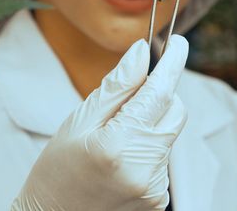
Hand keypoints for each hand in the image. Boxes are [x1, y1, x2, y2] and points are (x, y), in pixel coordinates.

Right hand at [12, 36, 188, 210]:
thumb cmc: (57, 169)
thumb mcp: (79, 121)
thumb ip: (116, 87)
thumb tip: (142, 51)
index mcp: (119, 145)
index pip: (159, 93)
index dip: (172, 63)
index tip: (179, 42)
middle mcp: (144, 170)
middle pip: (174, 113)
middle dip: (159, 97)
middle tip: (127, 101)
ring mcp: (155, 189)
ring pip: (168, 135)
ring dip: (149, 127)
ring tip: (113, 143)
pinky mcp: (159, 200)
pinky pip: (162, 159)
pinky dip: (147, 150)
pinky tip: (120, 162)